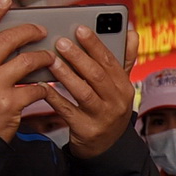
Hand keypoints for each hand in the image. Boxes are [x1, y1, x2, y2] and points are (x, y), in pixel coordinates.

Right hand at [0, 0, 49, 142]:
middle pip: (9, 39)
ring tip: (48, 59)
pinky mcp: (9, 104)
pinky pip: (36, 88)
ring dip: (43, 58)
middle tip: (41, 31)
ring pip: (28, 61)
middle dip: (30, 32)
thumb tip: (2, 37)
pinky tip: (44, 89)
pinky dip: (43, 88)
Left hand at [45, 24, 135, 157]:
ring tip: (50, 61)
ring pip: (83, 93)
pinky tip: (43, 87)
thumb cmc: (109, 108)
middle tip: (60, 42)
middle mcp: (117, 102)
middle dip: (78, 57)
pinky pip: (68, 111)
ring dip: (66, 75)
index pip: (110, 61)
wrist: (106, 146)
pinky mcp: (86, 130)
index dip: (95, 44)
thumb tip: (133, 32)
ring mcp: (102, 117)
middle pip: (97, 76)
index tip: (80, 28)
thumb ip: (125, 59)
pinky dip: (55, 98)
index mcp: (125, 86)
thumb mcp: (120, 86)